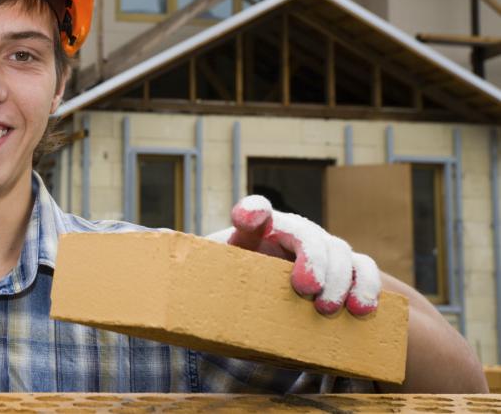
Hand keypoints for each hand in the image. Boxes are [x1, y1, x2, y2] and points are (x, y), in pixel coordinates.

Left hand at [207, 195, 380, 315]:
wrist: (267, 297)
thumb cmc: (237, 284)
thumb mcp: (218, 278)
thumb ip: (196, 273)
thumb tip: (155, 266)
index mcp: (254, 232)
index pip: (252, 211)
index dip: (251, 212)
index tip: (250, 220)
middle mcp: (290, 233)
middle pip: (305, 233)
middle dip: (311, 260)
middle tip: (306, 291)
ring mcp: (321, 248)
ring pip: (338, 250)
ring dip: (338, 279)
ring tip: (329, 310)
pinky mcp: (345, 268)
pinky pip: (363, 268)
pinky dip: (365, 287)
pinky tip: (361, 310)